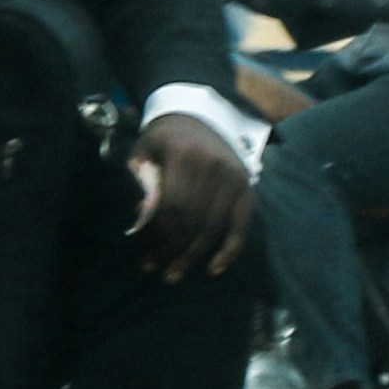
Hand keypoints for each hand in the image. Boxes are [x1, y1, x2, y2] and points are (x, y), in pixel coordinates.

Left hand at [126, 109, 257, 280]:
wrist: (199, 114)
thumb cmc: (164, 137)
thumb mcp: (144, 151)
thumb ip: (143, 183)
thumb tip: (142, 219)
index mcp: (184, 155)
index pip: (171, 207)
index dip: (156, 233)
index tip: (142, 249)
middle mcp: (213, 166)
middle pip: (191, 221)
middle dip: (170, 249)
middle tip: (152, 268)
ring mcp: (234, 177)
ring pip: (212, 227)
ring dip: (192, 256)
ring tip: (173, 274)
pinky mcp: (247, 186)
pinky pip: (242, 224)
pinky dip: (230, 249)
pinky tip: (214, 269)